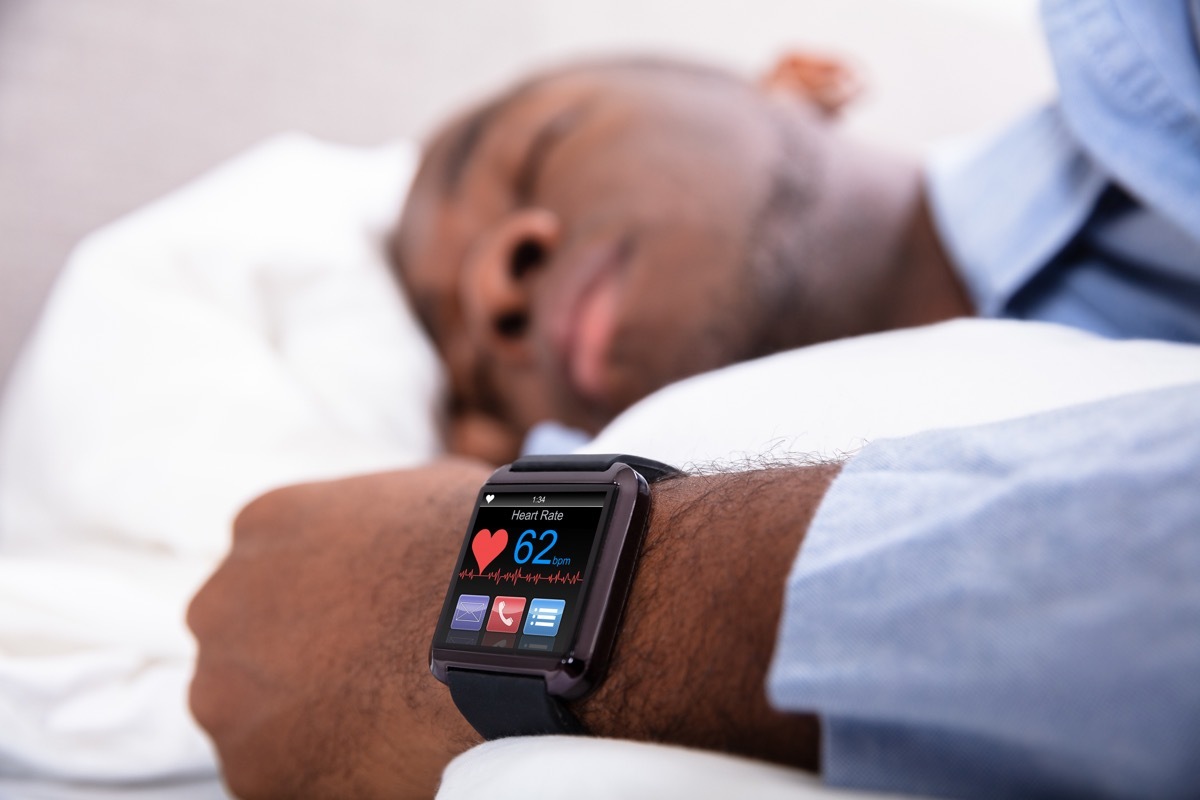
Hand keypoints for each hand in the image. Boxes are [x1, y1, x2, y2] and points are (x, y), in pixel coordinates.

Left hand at [188, 460, 491, 798]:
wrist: (490, 633)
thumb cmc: (475, 561)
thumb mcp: (422, 495)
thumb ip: (379, 519)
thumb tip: (409, 532)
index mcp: (266, 525)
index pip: (275, 569)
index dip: (325, 600)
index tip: (362, 620)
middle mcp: (224, 604)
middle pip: (250, 638)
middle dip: (300, 656)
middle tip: (372, 670)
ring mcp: (227, 688)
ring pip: (256, 711)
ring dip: (307, 715)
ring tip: (384, 713)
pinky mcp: (252, 767)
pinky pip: (282, 775)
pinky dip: (325, 770)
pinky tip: (382, 750)